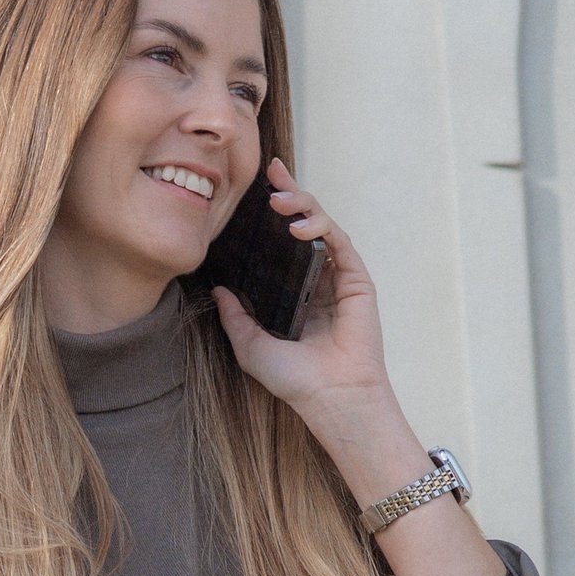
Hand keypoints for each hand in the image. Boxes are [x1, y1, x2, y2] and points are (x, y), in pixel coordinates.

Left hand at [210, 167, 430, 515]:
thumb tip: (217, 288)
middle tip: (271, 177)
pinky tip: (300, 226)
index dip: (273, 212)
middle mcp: (317, 280)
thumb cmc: (295, 380)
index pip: (282, 242)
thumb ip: (235, 316)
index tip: (257, 187)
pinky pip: (340, 243)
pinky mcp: (357, 281)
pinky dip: (322, 227)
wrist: (330, 399)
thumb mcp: (250, 345)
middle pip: (305, 224)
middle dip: (290, 194)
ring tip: (281, 202)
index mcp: (294, 292)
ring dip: (304, 205)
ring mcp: (339, 278)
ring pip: (324, 226)